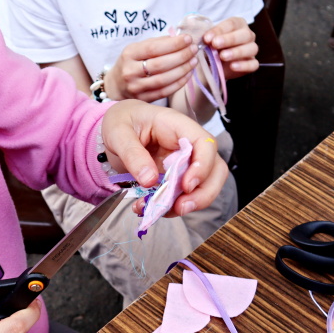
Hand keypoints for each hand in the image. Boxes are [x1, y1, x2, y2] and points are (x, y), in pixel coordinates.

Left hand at [101, 100, 227, 216]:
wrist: (118, 129)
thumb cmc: (121, 121)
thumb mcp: (118, 133)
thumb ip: (132, 154)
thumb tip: (149, 180)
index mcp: (178, 126)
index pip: (205, 143)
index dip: (203, 166)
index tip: (186, 186)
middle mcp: (189, 145)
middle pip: (215, 169)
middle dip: (204, 193)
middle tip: (180, 207)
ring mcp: (187, 163)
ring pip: (206, 185)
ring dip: (190, 204)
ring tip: (162, 211)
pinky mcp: (178, 178)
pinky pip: (186, 196)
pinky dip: (173, 207)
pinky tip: (152, 209)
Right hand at [104, 35, 198, 102]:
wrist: (116, 86)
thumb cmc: (131, 63)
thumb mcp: (137, 49)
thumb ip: (156, 44)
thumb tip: (180, 39)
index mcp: (129, 54)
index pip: (154, 48)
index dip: (173, 44)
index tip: (188, 39)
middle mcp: (130, 71)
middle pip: (160, 64)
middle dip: (181, 56)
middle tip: (194, 50)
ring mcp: (136, 87)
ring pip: (164, 79)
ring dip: (183, 69)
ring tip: (194, 61)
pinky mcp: (143, 99)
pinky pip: (165, 92)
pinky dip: (179, 83)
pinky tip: (188, 74)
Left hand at [202, 17, 257, 79]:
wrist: (214, 64)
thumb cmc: (212, 46)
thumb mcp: (208, 40)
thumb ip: (207, 38)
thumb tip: (205, 40)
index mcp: (238, 24)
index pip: (231, 24)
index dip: (219, 30)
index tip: (207, 38)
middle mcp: (248, 35)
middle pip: (245, 34)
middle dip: (230, 39)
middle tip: (215, 44)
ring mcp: (252, 49)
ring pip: (252, 48)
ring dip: (237, 52)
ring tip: (222, 56)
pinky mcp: (252, 64)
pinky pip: (253, 64)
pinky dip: (243, 65)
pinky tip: (232, 66)